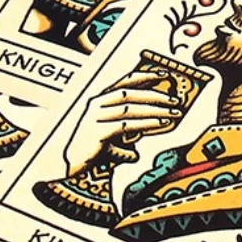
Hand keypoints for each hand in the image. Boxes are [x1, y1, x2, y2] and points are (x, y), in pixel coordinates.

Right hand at [63, 69, 183, 176]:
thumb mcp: (109, 137)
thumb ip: (126, 132)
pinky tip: (158, 125)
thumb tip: (144, 138)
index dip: (145, 76)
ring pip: (130, 109)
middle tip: (175, 101)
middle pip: (130, 94)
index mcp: (98, 100)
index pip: (124, 81)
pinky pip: (126, 126)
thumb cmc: (87, 151)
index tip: (164, 75)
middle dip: (155, 96)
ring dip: (154, 111)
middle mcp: (95, 105)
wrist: (66, 166)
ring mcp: (95, 118)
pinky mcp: (97, 134)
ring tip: (172, 115)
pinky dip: (144, 124)